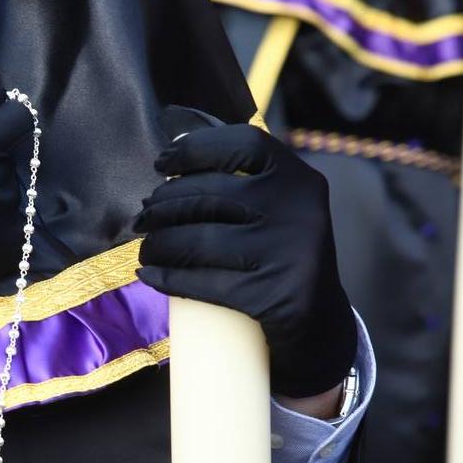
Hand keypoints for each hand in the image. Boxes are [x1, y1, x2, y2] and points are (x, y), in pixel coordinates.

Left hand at [135, 123, 356, 397]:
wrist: (319, 324)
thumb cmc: (280, 254)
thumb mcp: (276, 208)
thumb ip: (240, 176)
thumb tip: (173, 139)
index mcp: (298, 178)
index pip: (242, 142)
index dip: (194, 149)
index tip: (161, 165)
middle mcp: (298, 209)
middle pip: (208, 196)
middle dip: (162, 207)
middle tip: (142, 219)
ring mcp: (288, 253)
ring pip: (198, 240)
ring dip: (158, 244)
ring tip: (145, 247)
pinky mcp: (273, 295)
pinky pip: (202, 281)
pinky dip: (167, 278)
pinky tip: (148, 275)